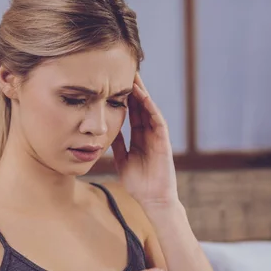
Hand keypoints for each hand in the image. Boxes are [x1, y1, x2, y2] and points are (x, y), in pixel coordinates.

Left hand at [111, 73, 179, 209]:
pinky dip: (151, 108)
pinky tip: (144, 97)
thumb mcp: (122, 159)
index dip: (124, 98)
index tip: (114, 83)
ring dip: (143, 94)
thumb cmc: (138, 183)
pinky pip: (158, 121)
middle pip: (141, 106)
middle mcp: (149, 133)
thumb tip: (106, 131)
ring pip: (150, 110)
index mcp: (139, 137)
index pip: (132, 113)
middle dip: (134, 89)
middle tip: (124, 71)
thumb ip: (117, 145)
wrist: (152, 199)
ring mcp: (157, 136)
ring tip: (134, 77)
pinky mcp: (164, 142)